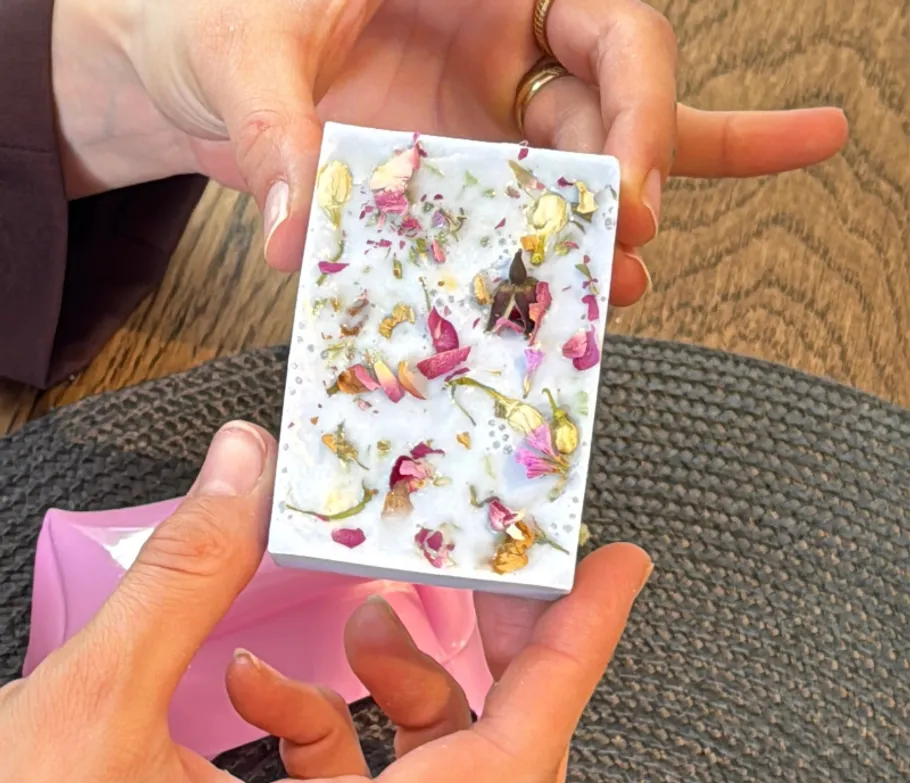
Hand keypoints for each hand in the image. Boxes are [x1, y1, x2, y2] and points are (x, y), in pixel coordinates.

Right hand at [0, 421, 651, 782]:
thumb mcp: (89, 710)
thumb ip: (184, 578)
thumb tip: (246, 467)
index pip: (510, 760)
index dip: (577, 657)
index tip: (613, 577)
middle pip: (502, 781)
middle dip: (503, 668)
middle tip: (493, 586)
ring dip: (411, 690)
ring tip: (357, 625)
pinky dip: (332, 725)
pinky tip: (264, 686)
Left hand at [52, 0, 847, 305]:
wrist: (179, 69)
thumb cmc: (210, 18)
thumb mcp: (244, 49)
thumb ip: (277, 130)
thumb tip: (296, 237)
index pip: (606, 27)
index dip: (638, 102)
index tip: (627, 185)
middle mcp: (496, 51)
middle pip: (607, 105)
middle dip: (631, 177)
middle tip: (626, 249)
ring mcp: (475, 123)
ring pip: (574, 168)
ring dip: (604, 231)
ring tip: (617, 292)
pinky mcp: (447, 182)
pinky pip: (503, 219)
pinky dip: (534, 257)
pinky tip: (566, 297)